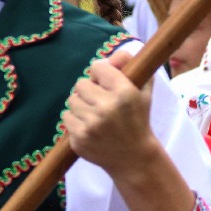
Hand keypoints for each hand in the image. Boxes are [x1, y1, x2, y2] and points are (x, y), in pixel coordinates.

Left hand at [62, 47, 195, 210]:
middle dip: (89, 90)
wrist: (134, 158)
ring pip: (72, 100)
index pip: (98, 67)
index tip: (107, 83)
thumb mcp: (143, 91)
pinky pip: (66, 118)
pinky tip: (89, 126)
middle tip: (100, 100)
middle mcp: (106, 107)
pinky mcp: (79, 139)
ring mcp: (90, 125)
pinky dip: (75, 121)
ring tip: (95, 114)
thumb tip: (118, 53)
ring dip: (81, 105)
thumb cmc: (139, 120)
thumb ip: (132, 67)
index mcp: (124, 92)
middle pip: (81, 83)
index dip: (101, 74)